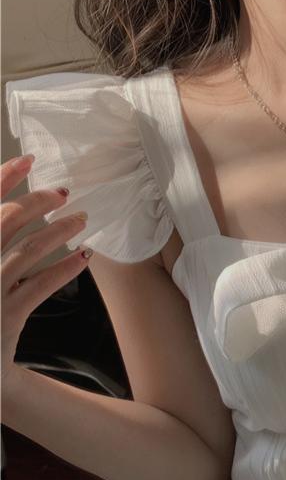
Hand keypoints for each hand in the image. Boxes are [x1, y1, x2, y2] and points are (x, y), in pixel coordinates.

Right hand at [1, 154, 90, 374]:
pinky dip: (63, 270)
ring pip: (27, 252)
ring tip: (81, 218)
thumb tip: (11, 210)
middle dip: (37, 202)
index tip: (28, 160)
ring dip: (58, 231)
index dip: (3, 179)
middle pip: (6, 223)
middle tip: (63, 191)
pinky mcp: (5, 318)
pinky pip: (39, 289)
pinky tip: (83, 256)